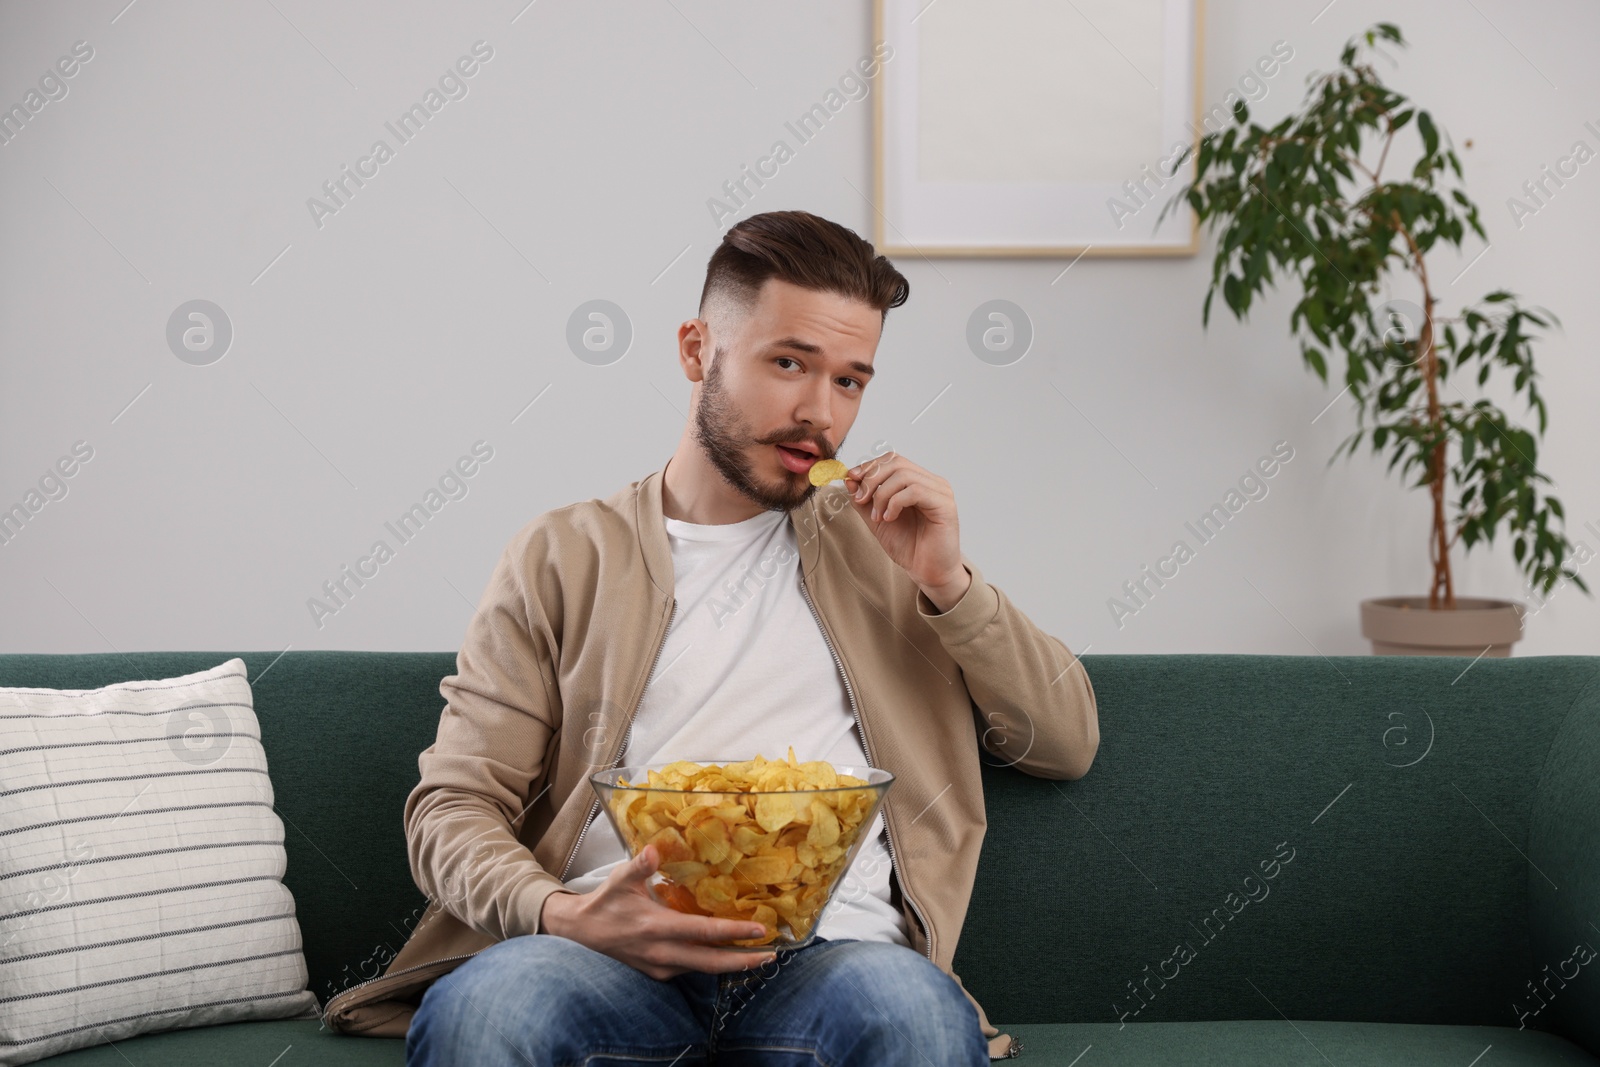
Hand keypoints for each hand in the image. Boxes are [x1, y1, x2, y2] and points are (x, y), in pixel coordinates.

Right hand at [539, 843, 777, 979]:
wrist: (581, 932)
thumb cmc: (605, 903)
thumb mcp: (620, 880)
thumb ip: (639, 865)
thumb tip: (653, 849)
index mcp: (656, 928)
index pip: (703, 933)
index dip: (733, 932)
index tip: (760, 929)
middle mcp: (661, 952)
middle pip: (711, 962)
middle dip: (743, 960)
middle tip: (772, 954)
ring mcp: (660, 966)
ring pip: (703, 968)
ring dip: (730, 964)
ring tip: (758, 955)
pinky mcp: (658, 972)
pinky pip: (691, 969)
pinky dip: (711, 963)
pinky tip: (727, 955)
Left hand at [845, 451, 965, 598]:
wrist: (928, 572)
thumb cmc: (909, 547)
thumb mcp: (877, 520)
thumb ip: (864, 500)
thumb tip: (849, 479)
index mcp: (918, 481)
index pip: (892, 460)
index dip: (870, 466)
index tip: (851, 479)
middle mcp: (931, 482)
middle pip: (897, 463)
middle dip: (872, 479)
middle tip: (860, 500)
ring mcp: (940, 492)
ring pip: (904, 475)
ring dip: (882, 495)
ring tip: (877, 517)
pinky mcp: (945, 505)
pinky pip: (915, 491)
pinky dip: (895, 503)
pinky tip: (890, 518)